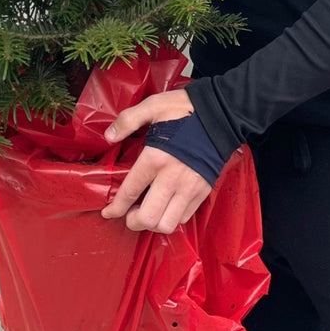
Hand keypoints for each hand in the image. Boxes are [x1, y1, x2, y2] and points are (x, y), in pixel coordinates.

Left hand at [101, 89, 211, 233]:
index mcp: (156, 158)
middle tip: (130, 214)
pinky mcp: (203, 191)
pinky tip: (166, 207)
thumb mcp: (152, 106)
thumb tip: (109, 136)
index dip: (115, 208)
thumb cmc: (184, 109)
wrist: (221, 114)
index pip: (130, 192)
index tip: (108, 212)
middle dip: (134, 221)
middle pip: (148, 218)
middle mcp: (172, 178)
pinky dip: (171, 218)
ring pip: (167, 224)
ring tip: (148, 213)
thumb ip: (127, 120)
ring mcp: (190, 187)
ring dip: (153, 224)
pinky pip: (184, 217)